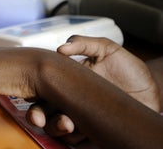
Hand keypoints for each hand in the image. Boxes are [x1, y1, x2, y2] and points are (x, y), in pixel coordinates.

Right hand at [26, 35, 159, 142]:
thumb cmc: (128, 68)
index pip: (42, 90)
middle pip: (44, 113)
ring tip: (68, 123)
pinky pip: (79, 140)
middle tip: (41, 118)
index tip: (31, 98)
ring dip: (57, 127)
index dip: (32, 96)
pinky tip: (82, 129)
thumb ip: (84, 43)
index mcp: (67, 82)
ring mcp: (82, 118)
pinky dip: (77, 137)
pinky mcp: (96, 132)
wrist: (153, 88)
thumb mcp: (106, 48)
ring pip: (58, 128)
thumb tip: (62, 47)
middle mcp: (70, 101)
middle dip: (38, 117)